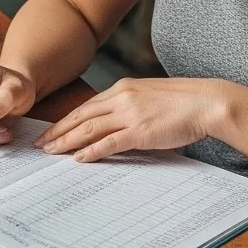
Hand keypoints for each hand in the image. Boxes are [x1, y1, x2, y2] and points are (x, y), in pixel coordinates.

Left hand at [33, 78, 226, 162]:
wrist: (206, 101)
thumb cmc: (183, 102)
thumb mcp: (150, 97)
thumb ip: (130, 106)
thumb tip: (116, 123)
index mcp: (123, 88)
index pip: (87, 106)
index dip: (66, 119)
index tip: (52, 130)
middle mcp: (121, 97)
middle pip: (81, 116)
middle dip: (58, 130)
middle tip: (41, 144)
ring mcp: (130, 113)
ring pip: (89, 128)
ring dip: (67, 141)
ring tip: (52, 152)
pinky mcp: (140, 130)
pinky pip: (109, 143)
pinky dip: (91, 151)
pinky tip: (78, 159)